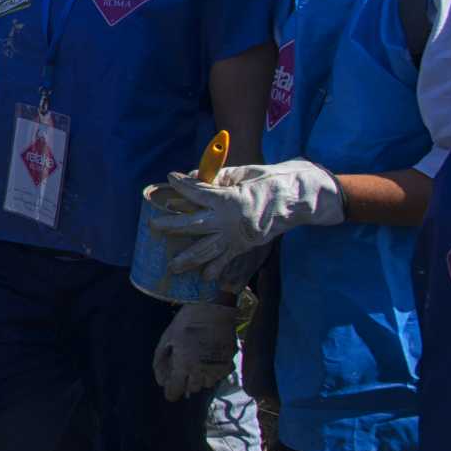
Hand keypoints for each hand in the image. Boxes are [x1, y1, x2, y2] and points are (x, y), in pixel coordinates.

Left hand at [152, 301, 238, 400]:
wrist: (215, 309)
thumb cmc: (187, 322)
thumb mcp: (167, 339)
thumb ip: (161, 361)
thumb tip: (160, 381)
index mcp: (184, 365)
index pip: (176, 390)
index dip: (171, 392)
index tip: (170, 389)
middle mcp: (202, 371)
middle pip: (192, 389)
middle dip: (185, 382)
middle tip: (182, 367)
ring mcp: (218, 368)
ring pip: (206, 384)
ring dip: (199, 378)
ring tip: (196, 361)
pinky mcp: (230, 363)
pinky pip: (219, 376)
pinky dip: (212, 372)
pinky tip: (208, 358)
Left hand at [155, 161, 344, 279]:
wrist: (298, 199)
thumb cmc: (270, 182)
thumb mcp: (243, 173)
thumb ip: (217, 177)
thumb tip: (192, 177)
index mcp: (228, 198)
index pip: (196, 192)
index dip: (181, 185)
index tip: (170, 178)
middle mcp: (228, 220)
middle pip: (192, 225)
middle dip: (170, 226)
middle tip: (152, 227)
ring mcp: (236, 236)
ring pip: (207, 250)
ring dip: (188, 258)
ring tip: (172, 266)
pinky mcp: (246, 245)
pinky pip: (228, 259)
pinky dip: (216, 269)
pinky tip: (205, 277)